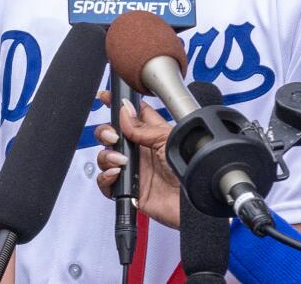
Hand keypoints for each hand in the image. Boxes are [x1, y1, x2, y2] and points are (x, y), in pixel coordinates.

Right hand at [94, 90, 180, 228]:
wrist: (195, 204)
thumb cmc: (193, 171)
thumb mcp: (167, 140)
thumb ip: (143, 127)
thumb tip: (123, 111)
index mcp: (152, 135)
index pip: (131, 114)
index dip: (118, 104)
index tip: (106, 97)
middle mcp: (141, 151)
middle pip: (112, 134)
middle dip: (105, 132)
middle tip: (113, 136)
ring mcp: (134, 170)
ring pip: (105, 157)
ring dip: (106, 156)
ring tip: (120, 160)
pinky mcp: (129, 189)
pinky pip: (106, 182)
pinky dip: (105, 177)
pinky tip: (116, 174)